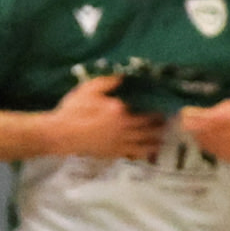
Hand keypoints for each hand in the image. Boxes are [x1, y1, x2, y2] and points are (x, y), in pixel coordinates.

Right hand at [38, 71, 163, 164]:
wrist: (61, 134)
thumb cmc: (74, 110)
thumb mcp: (89, 89)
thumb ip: (108, 82)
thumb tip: (123, 76)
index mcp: (119, 111)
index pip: (144, 112)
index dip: (156, 112)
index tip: (165, 110)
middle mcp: (123, 128)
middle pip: (147, 129)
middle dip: (159, 127)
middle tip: (168, 125)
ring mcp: (118, 143)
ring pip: (142, 144)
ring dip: (154, 142)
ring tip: (162, 140)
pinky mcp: (111, 153)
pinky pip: (131, 154)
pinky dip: (141, 154)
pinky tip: (146, 153)